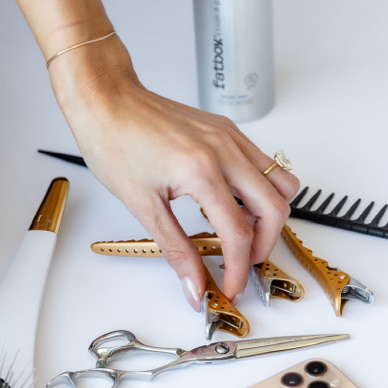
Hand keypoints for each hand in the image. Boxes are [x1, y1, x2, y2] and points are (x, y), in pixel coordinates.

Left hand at [49, 36, 299, 308]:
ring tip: (242, 232)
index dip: (238, 268)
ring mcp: (231, 137)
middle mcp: (224, 150)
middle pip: (274, 208)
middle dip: (264, 245)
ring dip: (269, 215)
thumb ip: (176, 250)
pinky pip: (264, 164)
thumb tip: (194, 286)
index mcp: (201, 171)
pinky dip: (260, 190)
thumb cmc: (114, 142)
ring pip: (281, 182)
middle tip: (242, 263)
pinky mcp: (228, 130)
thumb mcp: (142, 206)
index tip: (230, 286)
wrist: (105, 100)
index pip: (238, 232)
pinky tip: (231, 203)